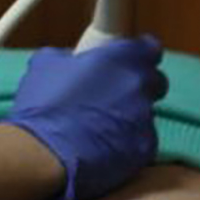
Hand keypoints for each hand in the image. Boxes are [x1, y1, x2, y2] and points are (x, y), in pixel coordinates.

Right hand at [0, 35, 167, 199]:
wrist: (46, 152)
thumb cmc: (44, 104)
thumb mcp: (45, 64)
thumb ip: (69, 56)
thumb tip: (72, 59)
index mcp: (120, 60)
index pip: (149, 47)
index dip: (139, 51)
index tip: (128, 56)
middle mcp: (140, 87)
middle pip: (154, 81)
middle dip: (138, 83)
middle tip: (112, 90)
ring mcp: (146, 120)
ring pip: (145, 112)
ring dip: (128, 114)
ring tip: (99, 123)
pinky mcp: (145, 149)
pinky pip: (140, 139)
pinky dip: (126, 140)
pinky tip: (102, 144)